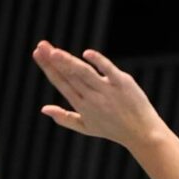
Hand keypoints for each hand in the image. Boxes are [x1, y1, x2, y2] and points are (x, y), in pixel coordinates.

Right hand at [31, 41, 165, 149]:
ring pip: (84, 73)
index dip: (48, 68)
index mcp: (81, 105)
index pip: (61, 83)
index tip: (37, 54)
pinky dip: (98, 62)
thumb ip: (64, 117)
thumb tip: (44, 109)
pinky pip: (108, 70)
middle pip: (69, 75)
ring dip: (68, 61)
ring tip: (54, 51)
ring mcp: (107, 89)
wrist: (140, 132)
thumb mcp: (85, 127)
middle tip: (40, 45)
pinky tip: (86, 54)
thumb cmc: (112, 129)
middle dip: (53, 60)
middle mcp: (91, 97)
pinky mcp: (123, 83)